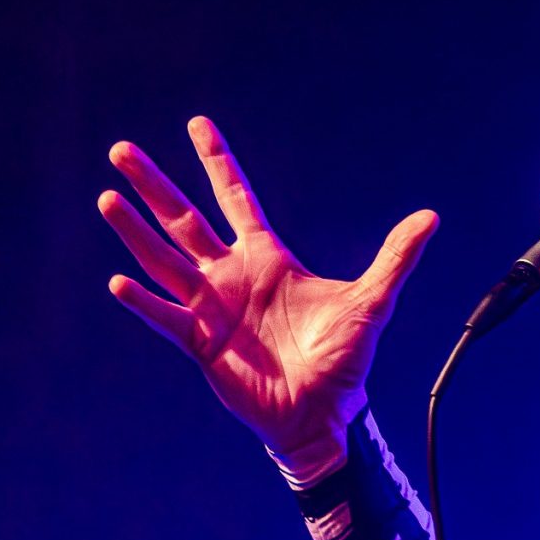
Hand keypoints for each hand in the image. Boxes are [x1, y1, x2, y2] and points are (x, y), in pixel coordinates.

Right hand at [99, 117, 436, 470]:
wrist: (323, 415)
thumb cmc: (343, 361)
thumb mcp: (372, 303)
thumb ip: (395, 258)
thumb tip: (431, 218)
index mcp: (266, 258)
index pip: (235, 198)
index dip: (217, 162)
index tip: (197, 124)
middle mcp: (231, 276)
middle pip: (183, 219)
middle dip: (154, 185)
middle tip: (121, 150)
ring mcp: (210, 308)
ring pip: (164, 259)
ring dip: (135, 231)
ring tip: (108, 197)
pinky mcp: (200, 344)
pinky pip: (164, 317)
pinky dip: (143, 301)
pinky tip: (120, 280)